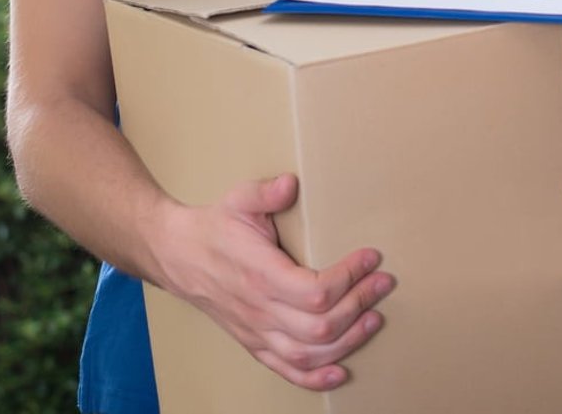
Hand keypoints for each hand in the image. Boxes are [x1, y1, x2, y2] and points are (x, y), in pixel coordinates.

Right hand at [153, 174, 395, 390]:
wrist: (178, 255)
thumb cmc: (215, 226)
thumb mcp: (240, 200)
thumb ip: (266, 193)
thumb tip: (291, 183)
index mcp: (260, 274)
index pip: (316, 291)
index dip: (350, 277)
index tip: (372, 257)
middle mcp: (259, 310)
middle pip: (320, 326)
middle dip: (359, 305)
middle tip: (383, 283)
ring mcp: (255, 331)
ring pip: (308, 353)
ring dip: (348, 341)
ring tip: (374, 319)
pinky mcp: (253, 343)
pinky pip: (285, 370)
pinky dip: (315, 377)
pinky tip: (340, 372)